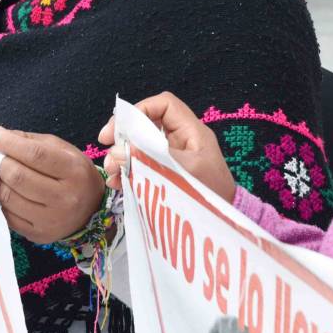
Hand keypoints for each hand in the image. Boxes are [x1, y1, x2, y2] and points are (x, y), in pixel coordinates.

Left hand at [0, 127, 105, 244]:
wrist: (91, 210)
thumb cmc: (74, 174)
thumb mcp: (62, 150)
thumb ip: (32, 141)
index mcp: (74, 171)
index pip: (36, 155)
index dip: (10, 144)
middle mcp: (65, 198)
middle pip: (19, 177)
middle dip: (0, 163)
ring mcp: (51, 220)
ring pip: (8, 197)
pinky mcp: (38, 234)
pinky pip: (7, 215)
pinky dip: (0, 200)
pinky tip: (5, 190)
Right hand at [99, 91, 235, 203]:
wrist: (224, 227)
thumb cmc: (210, 194)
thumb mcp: (181, 172)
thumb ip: (149, 160)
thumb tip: (116, 152)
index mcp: (191, 132)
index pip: (163, 105)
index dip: (139, 110)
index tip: (117, 129)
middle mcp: (181, 141)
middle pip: (147, 124)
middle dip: (125, 136)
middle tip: (108, 151)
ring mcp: (172, 158)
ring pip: (141, 145)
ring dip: (123, 156)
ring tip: (112, 172)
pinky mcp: (166, 174)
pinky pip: (143, 165)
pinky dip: (128, 171)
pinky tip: (118, 183)